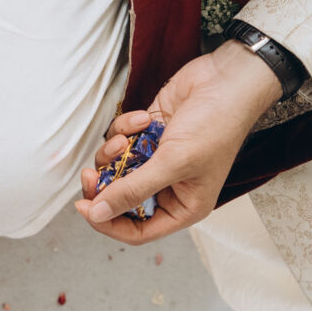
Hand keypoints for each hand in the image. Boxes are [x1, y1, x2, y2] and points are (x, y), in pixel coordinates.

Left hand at [74, 39, 282, 243]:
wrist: (227, 80)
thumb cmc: (216, 126)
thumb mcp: (174, 163)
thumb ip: (133, 190)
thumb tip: (98, 214)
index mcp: (183, 206)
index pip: (137, 230)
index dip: (108, 222)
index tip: (85, 207)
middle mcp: (169, 187)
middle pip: (120, 200)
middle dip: (104, 185)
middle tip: (90, 174)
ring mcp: (157, 160)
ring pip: (116, 168)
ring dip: (114, 152)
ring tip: (125, 139)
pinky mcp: (148, 135)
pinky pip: (121, 140)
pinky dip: (126, 128)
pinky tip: (145, 117)